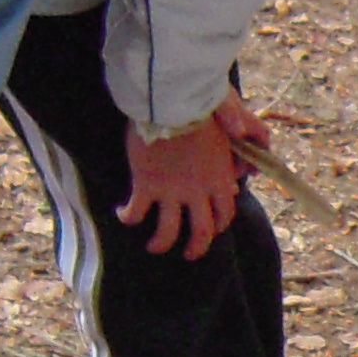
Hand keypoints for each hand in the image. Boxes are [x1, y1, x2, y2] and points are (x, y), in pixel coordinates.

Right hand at [118, 95, 260, 257]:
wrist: (171, 103)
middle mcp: (199, 192)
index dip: (219, 225)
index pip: (225, 213)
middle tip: (189, 254)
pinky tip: (121, 214)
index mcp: (220, 179)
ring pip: (168, 231)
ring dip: (161, 243)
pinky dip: (128, 216)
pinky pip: (136, 212)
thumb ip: (229, 162)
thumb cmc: (199, 112)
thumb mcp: (223, 136)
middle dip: (196, 248)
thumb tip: (236, 179)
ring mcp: (172, 192)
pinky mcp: (146, 186)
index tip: (212, 228)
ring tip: (153, 247)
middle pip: (202, 232)